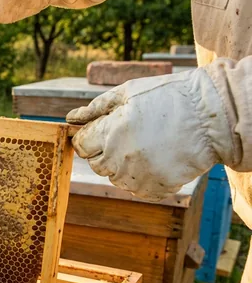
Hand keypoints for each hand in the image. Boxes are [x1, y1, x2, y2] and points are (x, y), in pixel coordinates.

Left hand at [67, 68, 234, 200]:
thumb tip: (70, 118)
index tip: (102, 132)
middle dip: (104, 152)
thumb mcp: (128, 92)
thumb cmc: (167, 97)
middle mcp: (121, 156)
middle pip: (96, 165)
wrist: (211, 116)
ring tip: (146, 146)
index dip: (88, 139)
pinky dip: (142, 179)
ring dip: (123, 166)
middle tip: (128, 137)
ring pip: (115, 179)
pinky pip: (136, 190)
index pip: (81, 146)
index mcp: (111, 131)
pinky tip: (156, 160)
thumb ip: (96, 108)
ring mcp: (138, 175)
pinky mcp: (156, 188)